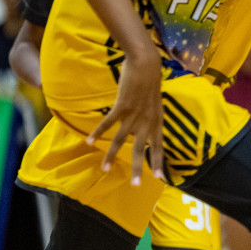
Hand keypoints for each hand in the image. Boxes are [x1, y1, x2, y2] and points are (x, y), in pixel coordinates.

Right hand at [87, 47, 163, 182]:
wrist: (146, 64)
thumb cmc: (149, 81)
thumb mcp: (154, 103)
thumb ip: (148, 117)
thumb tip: (142, 127)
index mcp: (157, 121)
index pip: (159, 146)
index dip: (158, 162)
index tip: (160, 178)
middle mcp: (147, 121)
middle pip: (141, 149)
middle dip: (137, 168)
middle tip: (135, 185)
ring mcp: (134, 114)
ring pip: (121, 140)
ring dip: (110, 155)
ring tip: (104, 169)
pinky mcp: (122, 106)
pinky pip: (108, 123)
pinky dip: (98, 133)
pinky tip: (90, 143)